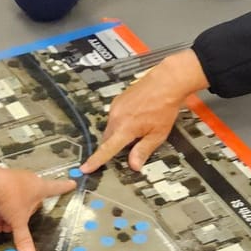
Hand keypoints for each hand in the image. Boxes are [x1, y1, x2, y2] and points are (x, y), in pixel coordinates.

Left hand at [0, 167, 77, 250]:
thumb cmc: (11, 198)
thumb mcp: (18, 220)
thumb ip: (23, 237)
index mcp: (40, 188)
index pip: (56, 188)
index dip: (65, 187)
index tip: (73, 183)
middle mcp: (30, 182)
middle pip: (33, 199)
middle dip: (27, 214)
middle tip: (21, 226)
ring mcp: (15, 180)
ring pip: (18, 200)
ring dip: (13, 215)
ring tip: (6, 230)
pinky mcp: (2, 182)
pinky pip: (6, 198)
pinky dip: (4, 211)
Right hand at [79, 50, 208, 172]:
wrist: (166, 82)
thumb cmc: (164, 106)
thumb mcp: (158, 134)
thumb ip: (143, 150)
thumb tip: (134, 165)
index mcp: (124, 128)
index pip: (106, 149)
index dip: (95, 161)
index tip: (85, 168)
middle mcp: (116, 117)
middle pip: (107, 139)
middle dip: (113, 147)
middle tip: (127, 150)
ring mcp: (115, 107)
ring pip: (111, 128)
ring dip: (119, 134)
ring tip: (138, 129)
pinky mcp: (117, 100)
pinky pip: (114, 117)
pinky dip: (121, 123)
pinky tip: (136, 119)